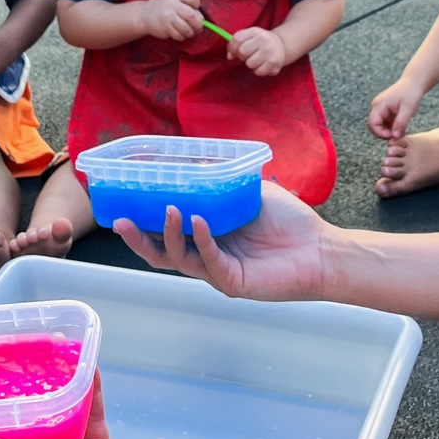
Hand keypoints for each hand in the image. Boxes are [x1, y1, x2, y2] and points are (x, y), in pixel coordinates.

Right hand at [114, 181, 330, 302]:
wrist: (320, 248)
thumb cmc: (289, 221)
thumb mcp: (248, 191)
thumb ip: (223, 180)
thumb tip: (197, 157)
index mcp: (206, 236)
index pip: (166, 230)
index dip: (143, 220)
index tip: (121, 203)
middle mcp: (206, 255)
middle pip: (161, 252)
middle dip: (138, 238)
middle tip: (118, 221)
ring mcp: (217, 270)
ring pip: (178, 258)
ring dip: (168, 233)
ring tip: (168, 210)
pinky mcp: (232, 281)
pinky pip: (208, 261)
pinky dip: (201, 239)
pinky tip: (198, 220)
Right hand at [140, 0, 203, 41]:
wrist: (146, 14)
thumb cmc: (168, 7)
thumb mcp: (176, 0)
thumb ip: (189, 6)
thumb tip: (202, 21)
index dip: (197, 5)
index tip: (194, 9)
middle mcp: (172, 4)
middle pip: (192, 15)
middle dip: (198, 24)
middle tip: (198, 27)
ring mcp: (167, 16)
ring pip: (186, 28)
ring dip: (191, 33)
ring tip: (189, 32)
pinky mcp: (165, 27)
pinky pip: (179, 35)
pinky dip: (182, 37)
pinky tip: (180, 33)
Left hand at [228, 26, 285, 76]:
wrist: (281, 44)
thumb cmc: (259, 42)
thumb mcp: (248, 36)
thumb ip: (235, 43)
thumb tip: (229, 56)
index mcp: (254, 32)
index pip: (237, 39)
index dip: (232, 48)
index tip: (234, 51)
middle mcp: (264, 40)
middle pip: (243, 52)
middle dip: (242, 56)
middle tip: (248, 55)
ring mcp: (270, 52)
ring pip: (250, 64)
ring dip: (250, 64)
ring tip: (256, 59)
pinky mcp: (275, 63)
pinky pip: (259, 72)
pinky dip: (258, 70)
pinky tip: (262, 64)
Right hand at [368, 77, 422, 140]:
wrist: (414, 83)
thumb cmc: (411, 93)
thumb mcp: (408, 109)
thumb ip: (400, 124)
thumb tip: (394, 137)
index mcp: (379, 105)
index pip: (373, 124)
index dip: (381, 133)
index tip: (394, 136)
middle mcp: (377, 106)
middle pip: (373, 126)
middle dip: (384, 134)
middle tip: (397, 137)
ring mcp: (380, 108)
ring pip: (379, 126)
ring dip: (388, 131)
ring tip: (401, 132)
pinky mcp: (385, 110)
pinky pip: (385, 123)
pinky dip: (391, 127)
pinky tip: (401, 128)